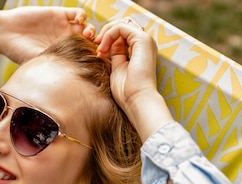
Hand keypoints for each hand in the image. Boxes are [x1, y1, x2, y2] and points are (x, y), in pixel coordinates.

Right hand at [0, 6, 94, 63]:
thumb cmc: (19, 52)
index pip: (84, 57)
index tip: (97, 61)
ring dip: (90, 30)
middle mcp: (66, 41)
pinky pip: (76, 13)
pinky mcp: (59, 14)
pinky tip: (79, 20)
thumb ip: (56, 67)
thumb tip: (73, 83)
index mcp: (64, 54)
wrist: (6, 33)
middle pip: (89, 42)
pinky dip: (82, 16)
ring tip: (87, 34)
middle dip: (95, 45)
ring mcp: (64, 27)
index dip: (93, 58)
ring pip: (86, 27)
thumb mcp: (39, 63)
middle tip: (96, 47)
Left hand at [94, 19, 173, 138]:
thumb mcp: (117, 68)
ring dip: (106, 34)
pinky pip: (121, 27)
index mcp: (140, 50)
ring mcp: (145, 40)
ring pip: (121, 24)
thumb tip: (107, 44)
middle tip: (96, 46)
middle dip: (106, 33)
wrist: (137, 100)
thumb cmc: (127, 91)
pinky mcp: (142, 40)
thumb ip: (115, 54)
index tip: (98, 52)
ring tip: (100, 49)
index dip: (107, 39)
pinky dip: (109, 35)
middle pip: (122, 26)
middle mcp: (144, 44)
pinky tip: (103, 48)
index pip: (122, 35)